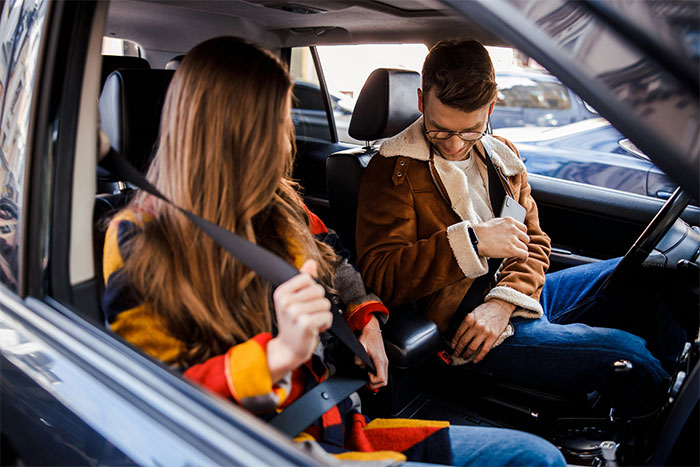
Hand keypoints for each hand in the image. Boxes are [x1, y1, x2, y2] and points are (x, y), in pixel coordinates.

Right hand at [268, 260, 331, 382]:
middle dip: (318, 304)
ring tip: (310, 322)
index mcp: (281, 292)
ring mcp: (295, 312)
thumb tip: (311, 262)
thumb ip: (303, 280)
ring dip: (322, 315)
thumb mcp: (294, 299)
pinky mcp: (306, 324)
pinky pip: (328, 316)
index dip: (311, 291)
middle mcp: (286, 301)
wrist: (289, 349)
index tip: (303, 303)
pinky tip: (314, 330)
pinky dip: (325, 325)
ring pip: (325, 304)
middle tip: (307, 315)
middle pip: (319, 290)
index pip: (308, 278)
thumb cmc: (293, 323)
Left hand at [355, 315, 388, 389]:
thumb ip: (358, 358)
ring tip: (368, 376)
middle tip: (367, 381)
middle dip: (375, 384)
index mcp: (380, 360)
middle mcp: (385, 362)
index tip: (367, 377)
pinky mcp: (383, 360)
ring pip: (384, 378)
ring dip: (376, 380)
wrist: (372, 330)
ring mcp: (385, 361)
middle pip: (384, 381)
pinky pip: (383, 373)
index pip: (381, 379)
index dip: (373, 381)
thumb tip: (359, 365)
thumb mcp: (360, 347)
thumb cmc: (368, 337)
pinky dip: (377, 375)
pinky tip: (370, 372)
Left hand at [451, 300, 513, 362]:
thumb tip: (459, 336)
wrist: (500, 306)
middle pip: (463, 342)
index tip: (452, 346)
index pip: (458, 333)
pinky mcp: (493, 337)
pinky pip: (484, 350)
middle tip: (456, 353)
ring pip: (472, 347)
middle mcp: (475, 325)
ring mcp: (484, 332)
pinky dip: (478, 357)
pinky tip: (475, 360)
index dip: (454, 342)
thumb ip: (466, 323)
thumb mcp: (473, 313)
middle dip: (458, 350)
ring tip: (464, 357)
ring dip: (466, 354)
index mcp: (469, 319)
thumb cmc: (486, 309)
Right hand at [472, 217, 528, 259]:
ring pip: (525, 247)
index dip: (521, 236)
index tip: (518, 241)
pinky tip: (518, 260)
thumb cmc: (480, 232)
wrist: (474, 239)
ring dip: (521, 252)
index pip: (523, 229)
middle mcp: (513, 229)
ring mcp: (513, 239)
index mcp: (509, 221)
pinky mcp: (511, 249)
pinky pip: (524, 255)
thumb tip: (506, 231)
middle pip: (525, 238)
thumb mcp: (494, 222)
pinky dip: (523, 259)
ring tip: (516, 256)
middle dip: (521, 244)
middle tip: (515, 249)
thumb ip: (504, 225)